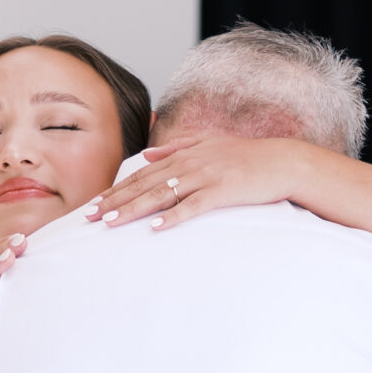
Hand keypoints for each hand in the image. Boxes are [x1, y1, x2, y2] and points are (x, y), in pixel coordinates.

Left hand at [85, 137, 307, 231]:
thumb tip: (149, 156)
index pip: (142, 175)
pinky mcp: (222, 191)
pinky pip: (193, 206)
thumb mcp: (209, 145)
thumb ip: (177, 148)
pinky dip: (174, 217)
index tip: (95, 204)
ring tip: (111, 224)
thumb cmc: (247, 156)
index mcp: (184, 154)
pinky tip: (156, 228)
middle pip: (144, 185)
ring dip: (134, 210)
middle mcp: (189, 164)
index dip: (116, 189)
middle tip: (89, 218)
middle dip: (114, 201)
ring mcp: (205, 177)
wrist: (282, 161)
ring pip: (161, 195)